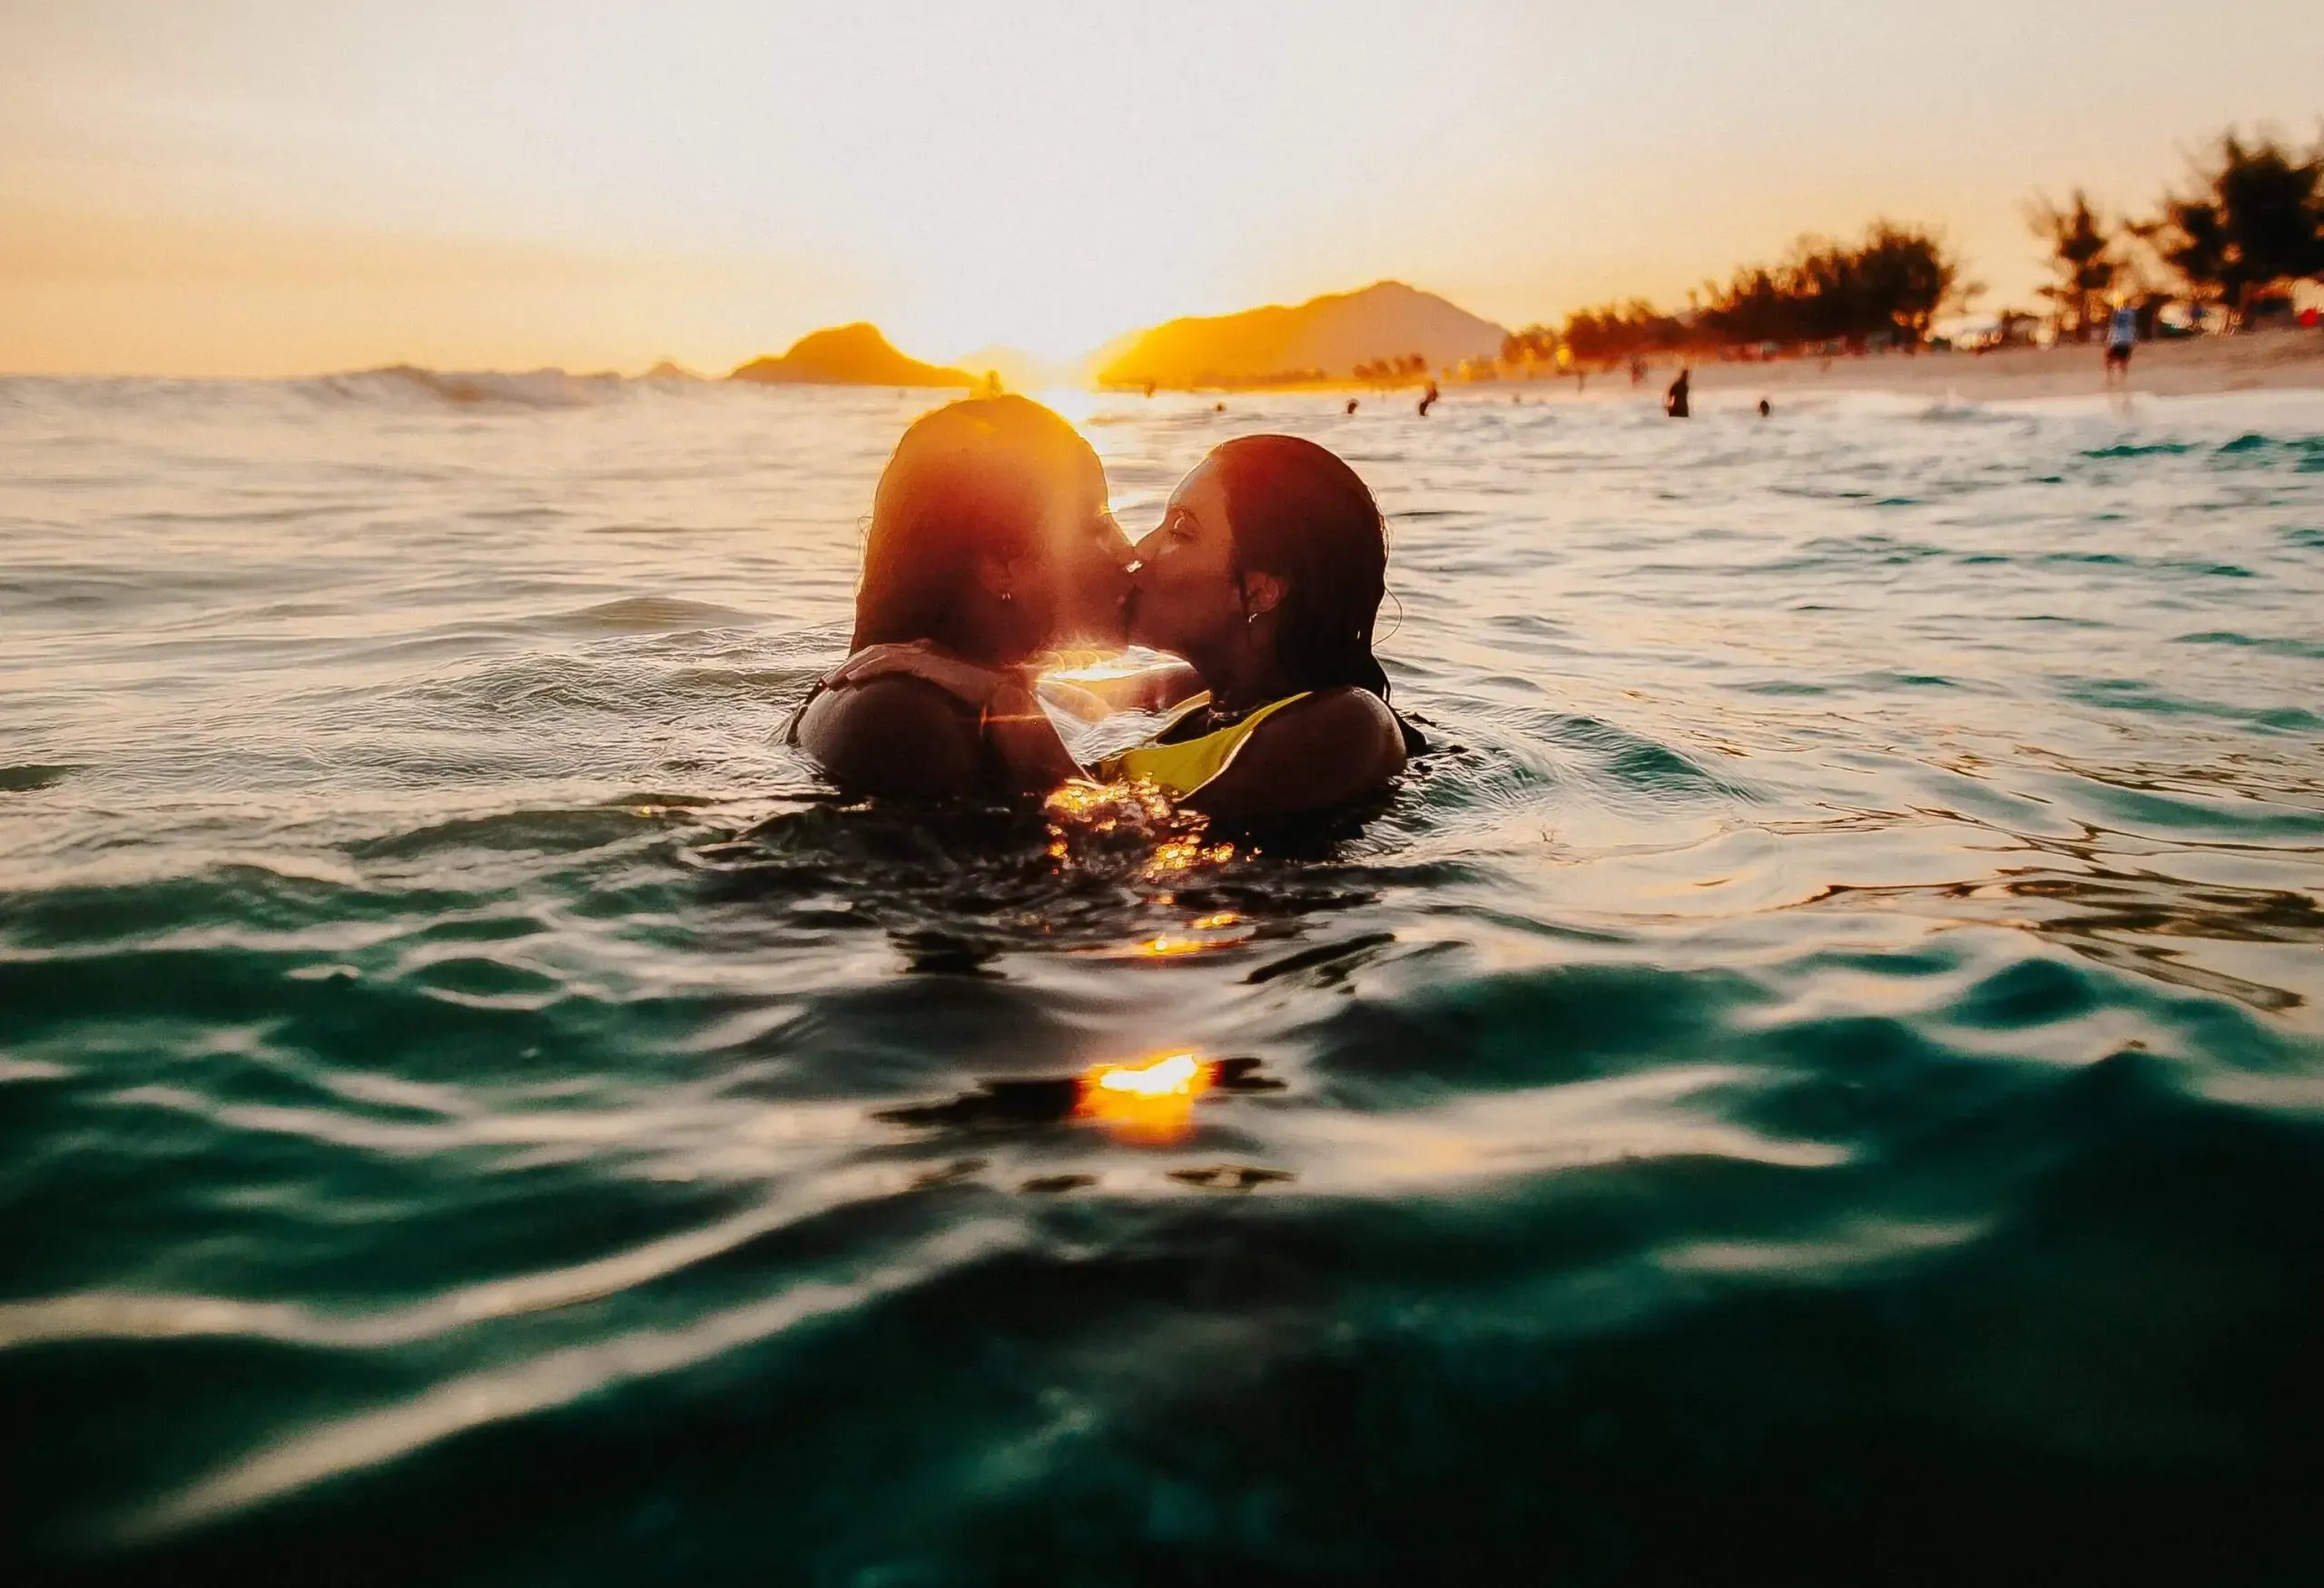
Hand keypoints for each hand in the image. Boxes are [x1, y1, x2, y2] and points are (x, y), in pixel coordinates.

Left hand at [823, 641, 1019, 706]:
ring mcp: (924, 653)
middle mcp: (923, 650)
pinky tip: (853, 681)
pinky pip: (889, 662)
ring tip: (831, 683)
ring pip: (877, 655)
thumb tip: (913, 732)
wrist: (1002, 701)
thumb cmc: (978, 709)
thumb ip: (927, 710)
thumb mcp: (944, 707)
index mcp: (926, 657)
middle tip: (827, 683)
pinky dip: (868, 669)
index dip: (861, 667)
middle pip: (875, 653)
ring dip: (851, 668)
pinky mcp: (926, 661)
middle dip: (848, 666)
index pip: (885, 657)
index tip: (842, 684)